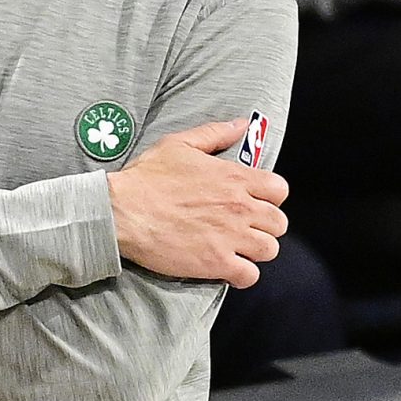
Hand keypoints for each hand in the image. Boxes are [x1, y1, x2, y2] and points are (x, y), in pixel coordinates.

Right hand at [108, 120, 288, 287]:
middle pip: (278, 224)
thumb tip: (240, 125)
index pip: (280, 191)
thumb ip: (214, 134)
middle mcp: (239, 208)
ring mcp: (230, 237)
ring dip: (256, 250)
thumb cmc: (146, 178)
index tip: (255, 201)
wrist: (120, 211)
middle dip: (265, 226)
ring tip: (237, 248)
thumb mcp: (179, 144)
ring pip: (269, 250)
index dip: (270, 197)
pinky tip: (228, 267)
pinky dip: (242, 274)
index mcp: (235, 178)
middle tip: (245, 227)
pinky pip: (249, 276)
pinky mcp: (215, 263)